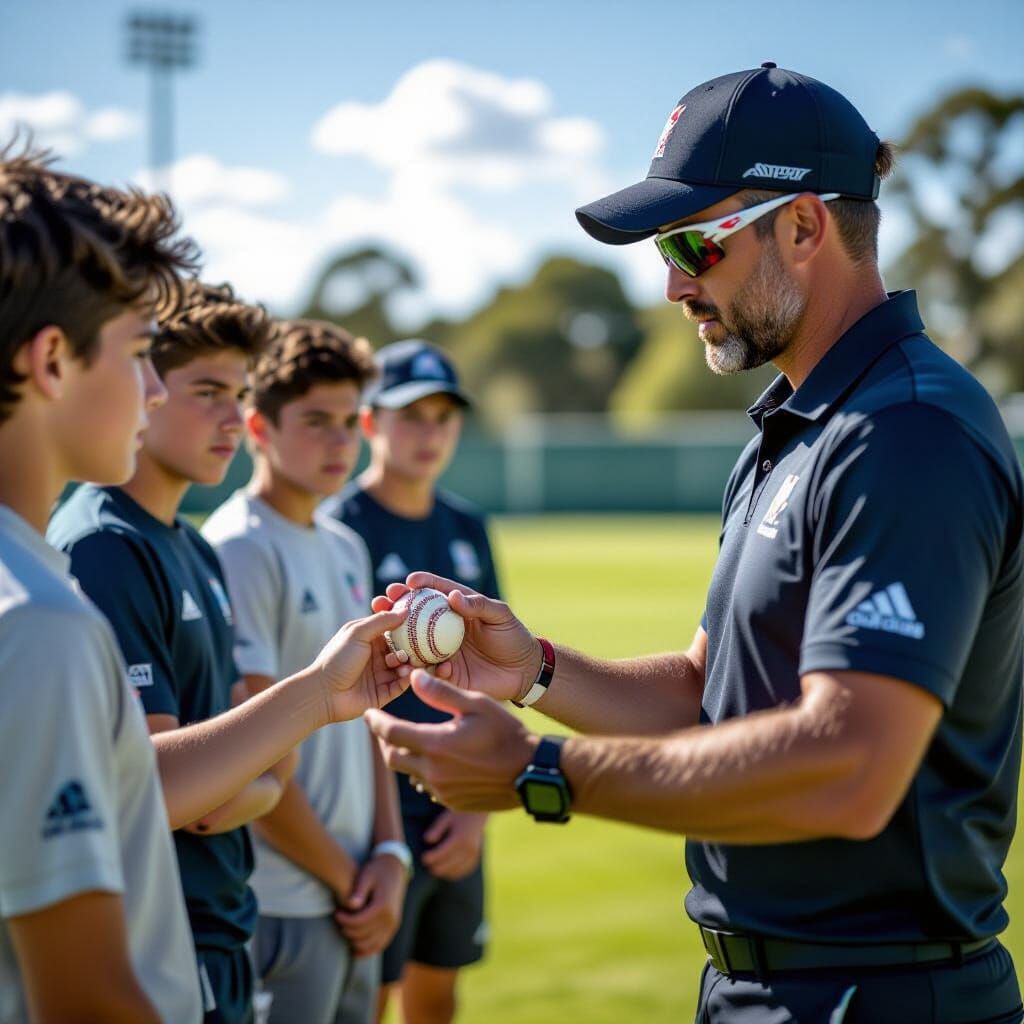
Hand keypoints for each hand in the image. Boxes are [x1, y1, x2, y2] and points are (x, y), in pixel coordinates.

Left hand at [312, 609, 411, 723]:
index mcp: (370, 638)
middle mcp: (378, 655)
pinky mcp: (385, 692)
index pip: (395, 628)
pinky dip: (407, 677)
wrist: (323, 693)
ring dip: (409, 661)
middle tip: (421, 643)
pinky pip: (402, 683)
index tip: (422, 617)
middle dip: (412, 645)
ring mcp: (382, 673)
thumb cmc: (336, 659)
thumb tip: (406, 610)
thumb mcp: (358, 633)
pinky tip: (406, 673)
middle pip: (404, 647)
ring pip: (405, 665)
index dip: (407, 623)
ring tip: (405, 661)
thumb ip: (382, 621)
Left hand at [334, 853, 406, 956]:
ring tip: (345, 929)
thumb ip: (359, 892)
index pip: (359, 923)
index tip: (336, 913)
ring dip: (355, 941)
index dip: (344, 921)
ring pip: (370, 945)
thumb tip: (350, 905)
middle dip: (347, 930)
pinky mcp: (393, 928)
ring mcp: (393, 925)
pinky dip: (366, 950)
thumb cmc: (377, 871)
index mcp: (383, 906)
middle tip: (338, 920)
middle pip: (362, 935)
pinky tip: (354, 947)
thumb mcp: (366, 876)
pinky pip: (379, 946)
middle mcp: (390, 919)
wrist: (396, 869)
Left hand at [366, 670, 536, 811]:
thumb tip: (414, 676)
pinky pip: (427, 787)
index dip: (375, 722)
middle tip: (384, 729)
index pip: (391, 732)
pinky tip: (434, 760)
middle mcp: (433, 771)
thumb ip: (441, 692)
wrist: (531, 772)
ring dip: (405, 757)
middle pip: (392, 757)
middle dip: (384, 742)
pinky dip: (423, 772)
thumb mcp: (476, 704)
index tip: (368, 713)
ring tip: (410, 742)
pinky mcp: (452, 802)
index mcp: (435, 744)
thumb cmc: (506, 733)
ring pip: (409, 774)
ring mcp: (442, 791)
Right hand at [372, 573, 540, 702]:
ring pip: (413, 642)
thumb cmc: (513, 636)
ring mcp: (441, 651)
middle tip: (382, 601)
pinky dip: (420, 666)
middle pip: (414, 615)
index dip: (420, 584)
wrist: (523, 672)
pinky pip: (427, 670)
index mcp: (456, 609)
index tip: (408, 582)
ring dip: (397, 638)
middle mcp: (444, 628)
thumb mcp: (500, 615)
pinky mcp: (445, 673)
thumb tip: (453, 596)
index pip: (434, 591)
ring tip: (386, 633)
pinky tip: (417, 664)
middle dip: (395, 607)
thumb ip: (479, 604)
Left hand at [421, 810, 486, 879]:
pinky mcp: (475, 858)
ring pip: (455, 871)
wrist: (478, 814)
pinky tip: (445, 870)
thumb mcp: (446, 817)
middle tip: (426, 864)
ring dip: (443, 872)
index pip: (442, 853)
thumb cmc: (459, 814)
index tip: (423, 858)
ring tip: (434, 867)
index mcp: (460, 838)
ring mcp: (473, 855)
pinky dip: (453, 873)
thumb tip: (427, 840)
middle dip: (435, 866)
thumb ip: (436, 829)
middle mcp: (468, 848)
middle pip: (447, 865)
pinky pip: (463, 871)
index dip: (431, 858)